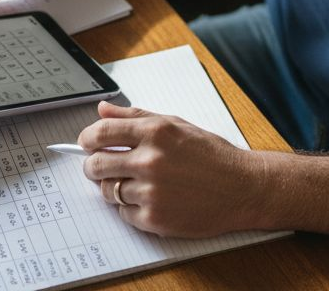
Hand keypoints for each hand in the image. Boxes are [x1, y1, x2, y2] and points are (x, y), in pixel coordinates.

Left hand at [77, 102, 263, 237]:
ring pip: (108, 191)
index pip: (101, 133)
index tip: (86, 143)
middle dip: (93, 166)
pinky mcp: (155, 218)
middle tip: (101, 167)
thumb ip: (136, 116)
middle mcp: (150, 160)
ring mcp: (152, 192)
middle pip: (96, 165)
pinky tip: (149, 200)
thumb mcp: (176, 124)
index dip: (87, 139)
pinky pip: (124, 213)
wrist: (242, 188)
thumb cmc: (212, 155)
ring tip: (131, 184)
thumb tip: (103, 110)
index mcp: (155, 132)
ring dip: (112, 188)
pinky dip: (131, 208)